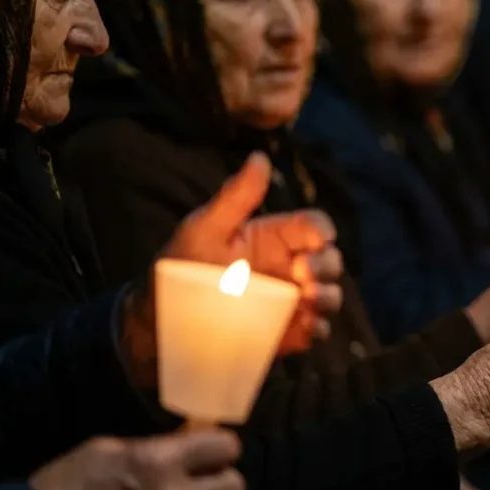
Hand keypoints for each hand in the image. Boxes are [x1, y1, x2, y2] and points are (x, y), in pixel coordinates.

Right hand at [29, 430, 245, 489]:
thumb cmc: (69, 485)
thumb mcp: (110, 448)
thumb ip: (158, 446)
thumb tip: (192, 441)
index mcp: (160, 462)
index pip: (228, 447)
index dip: (221, 447)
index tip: (212, 452)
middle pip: (236, 487)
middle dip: (222, 481)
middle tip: (206, 483)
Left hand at [121, 154, 344, 385]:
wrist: (159, 323)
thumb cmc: (178, 270)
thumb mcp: (204, 229)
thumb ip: (236, 198)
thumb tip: (260, 157)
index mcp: (273, 238)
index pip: (314, 227)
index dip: (322, 231)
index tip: (317, 241)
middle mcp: (287, 268)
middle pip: (330, 259)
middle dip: (326, 266)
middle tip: (303, 276)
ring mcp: (289, 302)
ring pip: (330, 295)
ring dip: (329, 297)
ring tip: (308, 300)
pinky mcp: (287, 332)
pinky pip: (317, 329)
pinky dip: (319, 327)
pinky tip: (306, 325)